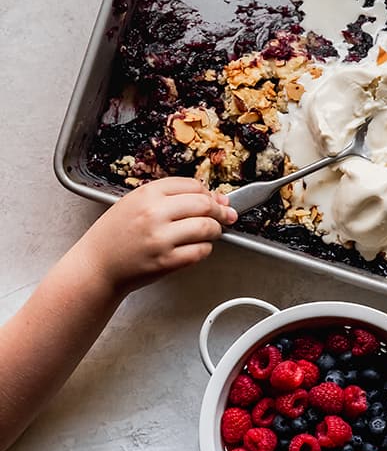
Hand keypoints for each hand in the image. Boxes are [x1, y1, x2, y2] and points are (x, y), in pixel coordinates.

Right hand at [75, 177, 237, 292]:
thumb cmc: (115, 235)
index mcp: (147, 194)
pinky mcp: (166, 261)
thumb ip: (171, 198)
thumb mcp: (135, 204)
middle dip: (220, 210)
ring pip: (206, 227)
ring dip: (216, 230)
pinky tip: (197, 247)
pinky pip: (200, 251)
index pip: (193, 185)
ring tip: (212, 232)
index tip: (215, 199)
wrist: (96, 265)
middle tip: (225, 215)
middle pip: (204, 204)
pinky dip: (205, 249)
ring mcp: (160, 238)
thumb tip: (215, 198)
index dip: (209, 193)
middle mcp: (154, 213)